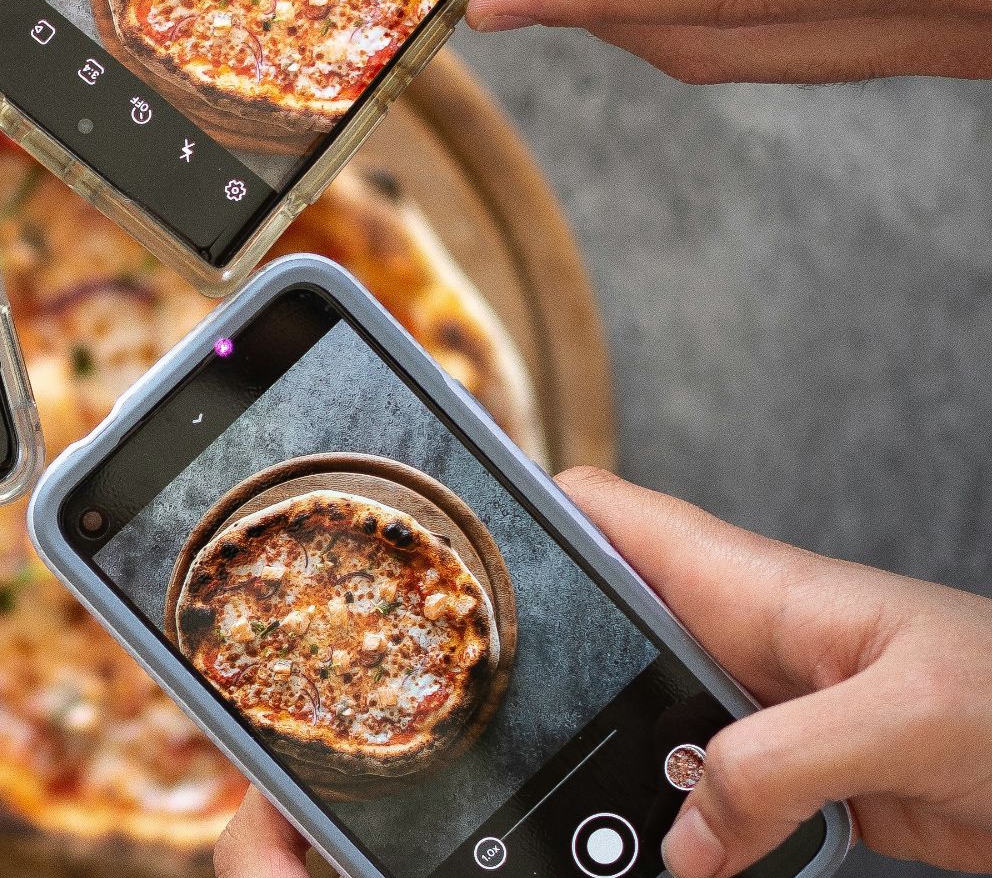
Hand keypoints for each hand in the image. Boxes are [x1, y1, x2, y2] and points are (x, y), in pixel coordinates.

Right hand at [212, 467, 991, 877]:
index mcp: (753, 586)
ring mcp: (766, 712)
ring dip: (610, 773)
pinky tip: (662, 869)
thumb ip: (779, 764)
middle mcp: (743, 639)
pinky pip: (702, 802)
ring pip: (642, 726)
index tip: (444, 538)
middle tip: (474, 713)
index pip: (606, 512)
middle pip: (603, 628)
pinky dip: (674, 839)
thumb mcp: (904, 716)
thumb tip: (683, 838)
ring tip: (564, 817)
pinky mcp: (797, 782)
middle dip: (540, 665)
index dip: (517, 508)